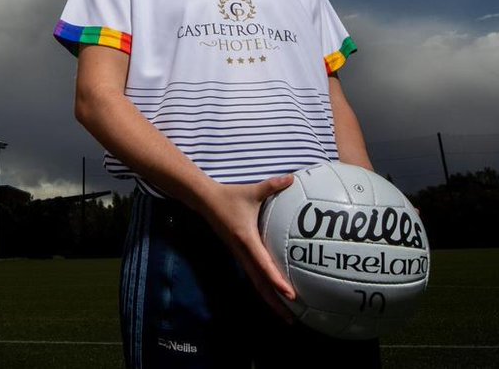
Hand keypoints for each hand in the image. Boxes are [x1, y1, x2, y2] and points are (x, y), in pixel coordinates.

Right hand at [198, 174, 296, 320]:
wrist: (205, 201)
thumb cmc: (229, 196)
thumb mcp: (252, 191)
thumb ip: (273, 185)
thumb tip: (292, 178)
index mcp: (246, 239)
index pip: (264, 264)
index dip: (277, 280)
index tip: (290, 294)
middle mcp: (242, 252)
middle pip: (260, 284)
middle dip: (275, 302)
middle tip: (291, 320)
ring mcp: (239, 256)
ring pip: (255, 283)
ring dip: (269, 300)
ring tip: (286, 316)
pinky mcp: (239, 255)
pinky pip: (253, 275)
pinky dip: (264, 287)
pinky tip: (274, 294)